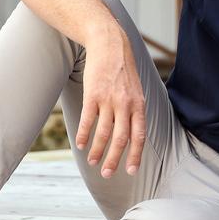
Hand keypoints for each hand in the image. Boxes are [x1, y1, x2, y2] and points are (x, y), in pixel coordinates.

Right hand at [75, 27, 145, 177]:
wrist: (110, 45)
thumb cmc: (124, 70)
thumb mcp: (136, 90)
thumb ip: (135, 112)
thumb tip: (133, 136)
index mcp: (139, 105)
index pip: (139, 136)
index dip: (135, 155)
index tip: (130, 171)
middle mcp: (125, 104)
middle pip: (120, 139)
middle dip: (114, 160)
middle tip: (108, 174)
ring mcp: (108, 100)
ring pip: (103, 133)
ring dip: (97, 151)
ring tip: (92, 162)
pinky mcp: (93, 94)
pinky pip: (87, 120)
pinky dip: (83, 134)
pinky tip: (80, 144)